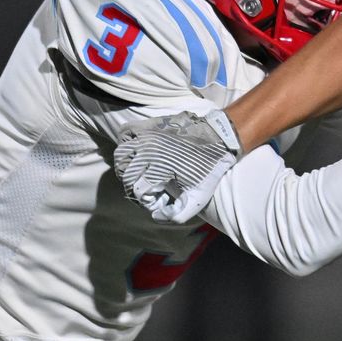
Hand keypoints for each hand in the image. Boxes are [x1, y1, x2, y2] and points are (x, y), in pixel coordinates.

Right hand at [114, 109, 241, 223]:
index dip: (147, 201)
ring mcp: (148, 136)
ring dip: (125, 166)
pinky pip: (126, 132)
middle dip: (134, 187)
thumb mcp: (198, 197)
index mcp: (158, 168)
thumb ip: (176, 215)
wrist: (220, 138)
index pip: (137, 191)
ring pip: (121, 154)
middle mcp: (148, 151)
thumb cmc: (209, 168)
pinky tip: (136, 153)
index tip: (160, 201)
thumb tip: (155, 215)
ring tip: (138, 173)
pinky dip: (125, 142)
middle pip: (126, 174)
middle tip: (149, 190)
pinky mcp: (150, 125)